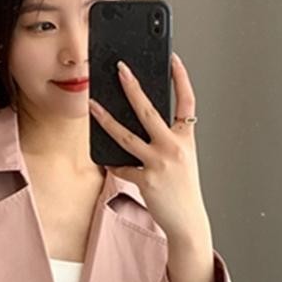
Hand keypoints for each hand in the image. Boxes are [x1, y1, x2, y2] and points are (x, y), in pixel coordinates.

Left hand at [88, 52, 211, 250]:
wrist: (188, 222)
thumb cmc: (184, 190)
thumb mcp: (184, 159)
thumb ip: (168, 139)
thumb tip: (142, 122)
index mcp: (186, 139)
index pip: (187, 102)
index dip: (181, 78)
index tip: (173, 59)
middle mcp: (174, 148)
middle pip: (149, 111)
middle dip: (132, 87)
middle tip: (120, 69)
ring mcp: (159, 163)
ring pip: (126, 136)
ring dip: (106, 119)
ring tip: (93, 105)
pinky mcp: (145, 179)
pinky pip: (121, 166)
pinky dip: (113, 164)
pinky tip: (107, 160)